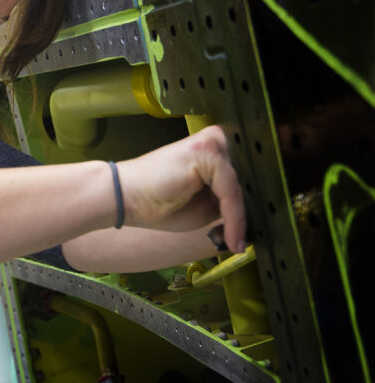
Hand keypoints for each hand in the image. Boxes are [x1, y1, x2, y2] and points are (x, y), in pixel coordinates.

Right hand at [116, 125, 245, 251]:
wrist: (125, 199)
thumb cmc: (157, 202)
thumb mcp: (205, 205)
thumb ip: (227, 201)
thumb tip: (256, 214)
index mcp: (213, 148)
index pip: (246, 175)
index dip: (255, 203)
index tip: (256, 233)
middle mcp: (215, 139)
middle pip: (249, 177)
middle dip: (253, 209)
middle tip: (250, 240)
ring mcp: (211, 142)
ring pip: (242, 185)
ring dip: (242, 217)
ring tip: (238, 243)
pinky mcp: (207, 152)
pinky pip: (231, 189)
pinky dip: (234, 216)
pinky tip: (231, 236)